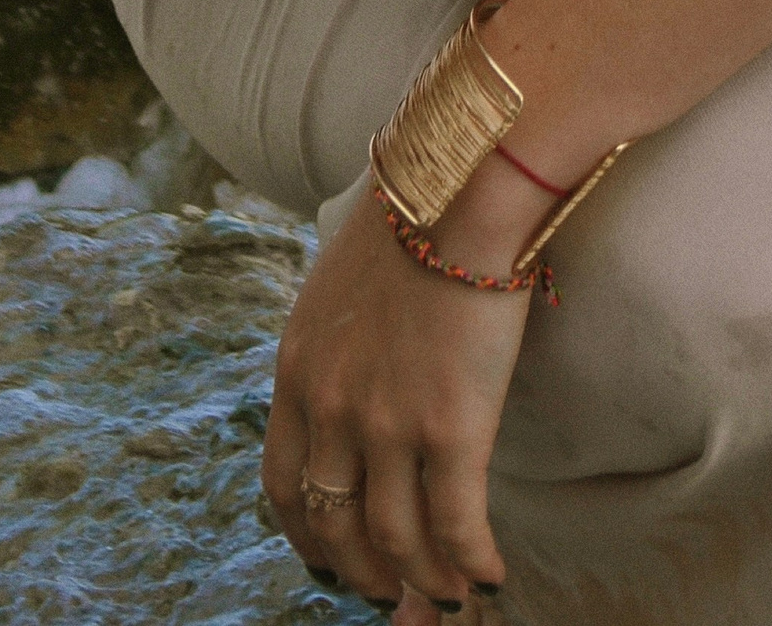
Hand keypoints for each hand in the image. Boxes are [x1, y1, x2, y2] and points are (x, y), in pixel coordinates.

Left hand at [262, 177, 533, 609]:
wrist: (457, 187)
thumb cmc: (411, 222)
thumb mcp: (337, 289)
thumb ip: (336, 350)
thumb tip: (357, 394)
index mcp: (297, 372)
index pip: (283, 486)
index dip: (307, 537)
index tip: (331, 560)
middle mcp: (330, 407)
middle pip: (334, 525)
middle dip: (363, 574)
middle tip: (392, 596)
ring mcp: (386, 422)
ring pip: (393, 542)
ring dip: (421, 581)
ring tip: (446, 595)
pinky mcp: (450, 426)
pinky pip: (454, 527)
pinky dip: (470, 562)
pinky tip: (488, 573)